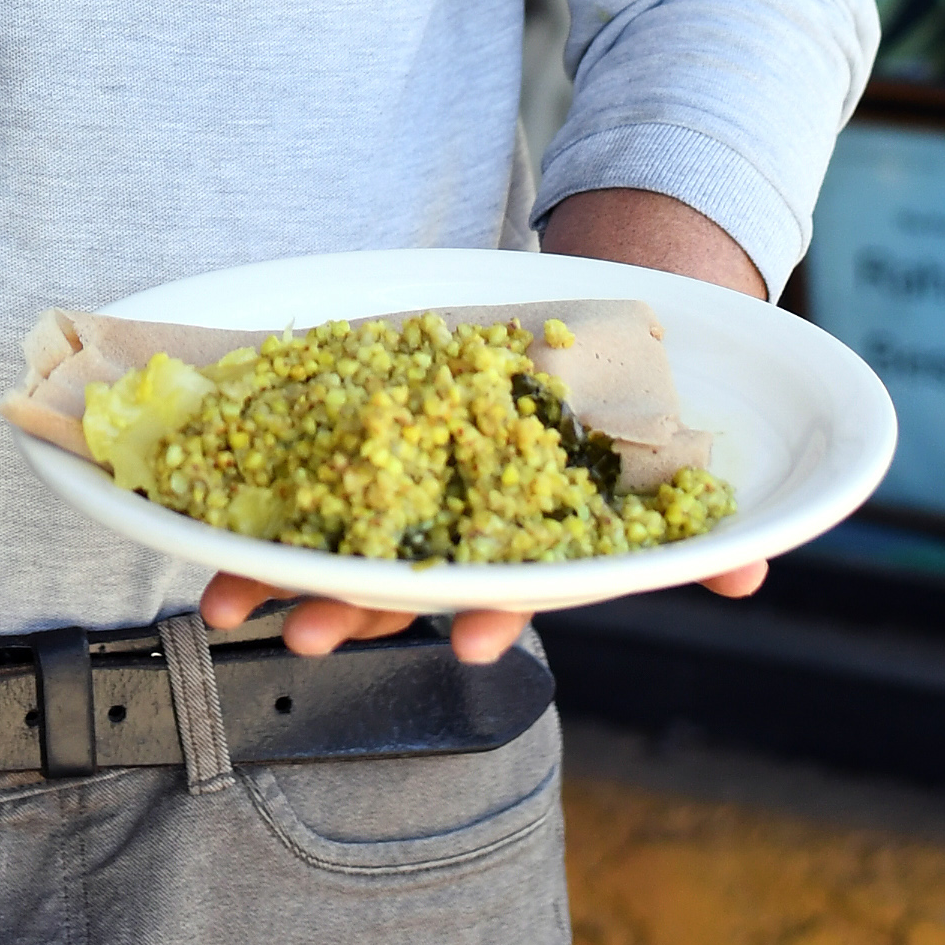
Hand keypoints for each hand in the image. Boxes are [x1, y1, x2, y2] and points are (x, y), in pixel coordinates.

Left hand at [203, 188, 773, 662]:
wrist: (612, 305)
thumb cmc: (648, 387)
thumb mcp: (680, 441)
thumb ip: (707, 516)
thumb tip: (754, 568)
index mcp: (535, 533)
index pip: (517, 583)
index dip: (494, 614)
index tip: (472, 640)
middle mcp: (463, 519)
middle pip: (404, 577)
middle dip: (352, 609)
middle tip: (301, 636)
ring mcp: (407, 477)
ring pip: (335, 534)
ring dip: (277, 569)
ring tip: (220, 604)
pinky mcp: (366, 418)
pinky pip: (300, 456)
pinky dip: (247, 482)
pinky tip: (191, 508)